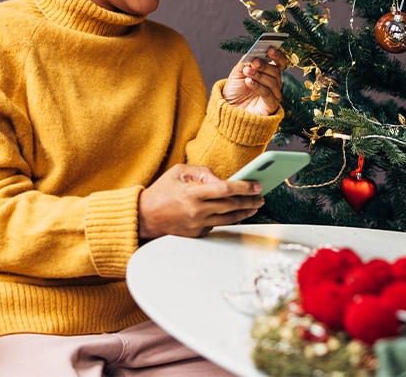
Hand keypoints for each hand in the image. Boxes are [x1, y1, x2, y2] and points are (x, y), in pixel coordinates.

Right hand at [137, 163, 264, 240]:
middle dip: (249, 201)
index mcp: (192, 194)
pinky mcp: (197, 234)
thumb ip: (201, 171)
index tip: (256, 185)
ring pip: (229, 219)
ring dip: (244, 212)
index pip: (225, 189)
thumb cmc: (161, 191)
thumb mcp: (178, 172)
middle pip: (231, 206)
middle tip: (261, 196)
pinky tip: (235, 212)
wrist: (145, 217)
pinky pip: (218, 225)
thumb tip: (221, 178)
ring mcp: (197, 225)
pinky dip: (227, 218)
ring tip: (254, 206)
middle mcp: (197, 211)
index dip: (244, 187)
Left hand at [222, 46, 286, 115]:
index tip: (270, 48)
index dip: (276, 55)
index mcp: (269, 72)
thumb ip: (247, 62)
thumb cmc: (235, 88)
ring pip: (273, 82)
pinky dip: (258, 86)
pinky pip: (268, 94)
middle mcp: (274, 82)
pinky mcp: (271, 105)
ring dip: (259, 75)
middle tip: (254, 62)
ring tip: (247, 72)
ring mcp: (274, 94)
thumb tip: (254, 53)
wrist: (229, 107)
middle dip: (265, 65)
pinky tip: (248, 81)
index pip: (279, 62)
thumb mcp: (238, 71)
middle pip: (276, 71)